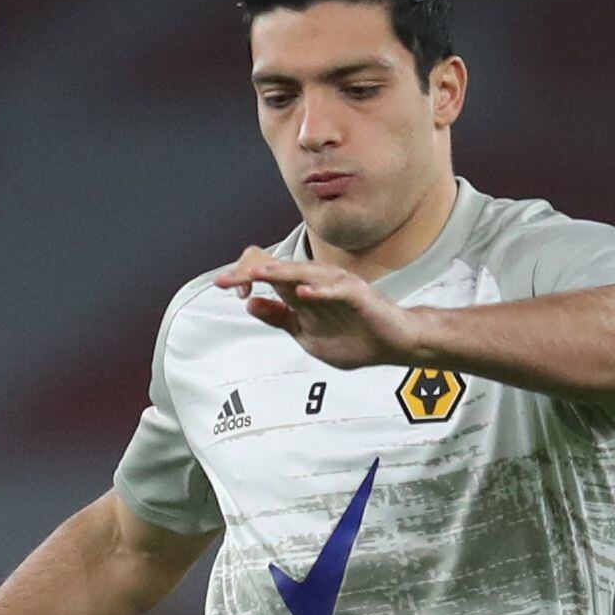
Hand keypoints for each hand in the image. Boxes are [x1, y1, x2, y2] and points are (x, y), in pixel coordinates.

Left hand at [211, 248, 420, 370]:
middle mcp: (317, 283)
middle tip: (226, 279)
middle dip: (251, 273)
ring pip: (304, 274)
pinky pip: (337, 290)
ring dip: (280, 274)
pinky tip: (304, 292)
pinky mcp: (358, 295)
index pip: (268, 278)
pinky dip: (321, 290)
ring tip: (257, 274)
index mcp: (302, 293)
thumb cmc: (355, 337)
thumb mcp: (307, 335)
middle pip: (279, 270)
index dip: (244, 279)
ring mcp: (337, 286)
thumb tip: (250, 306)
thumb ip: (280, 319)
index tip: (221, 286)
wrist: (393, 344)